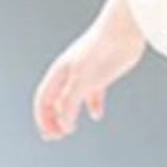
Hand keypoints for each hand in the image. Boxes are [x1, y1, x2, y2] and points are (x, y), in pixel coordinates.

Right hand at [33, 0, 146, 139]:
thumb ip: (71, 102)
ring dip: (69, 115)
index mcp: (59, 73)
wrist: (123, 30)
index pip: (43, 99)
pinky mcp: (103, 73)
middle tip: (56, 136)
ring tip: (70, 129)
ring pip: (72, 98)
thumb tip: (64, 124)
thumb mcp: (82, 79)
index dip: (43, 118)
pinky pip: (93, 93)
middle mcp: (70, 74)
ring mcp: (86, 74)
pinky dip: (93, 105)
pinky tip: (97, 115)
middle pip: (54, 100)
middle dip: (52, 119)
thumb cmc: (101, 48)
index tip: (50, 135)